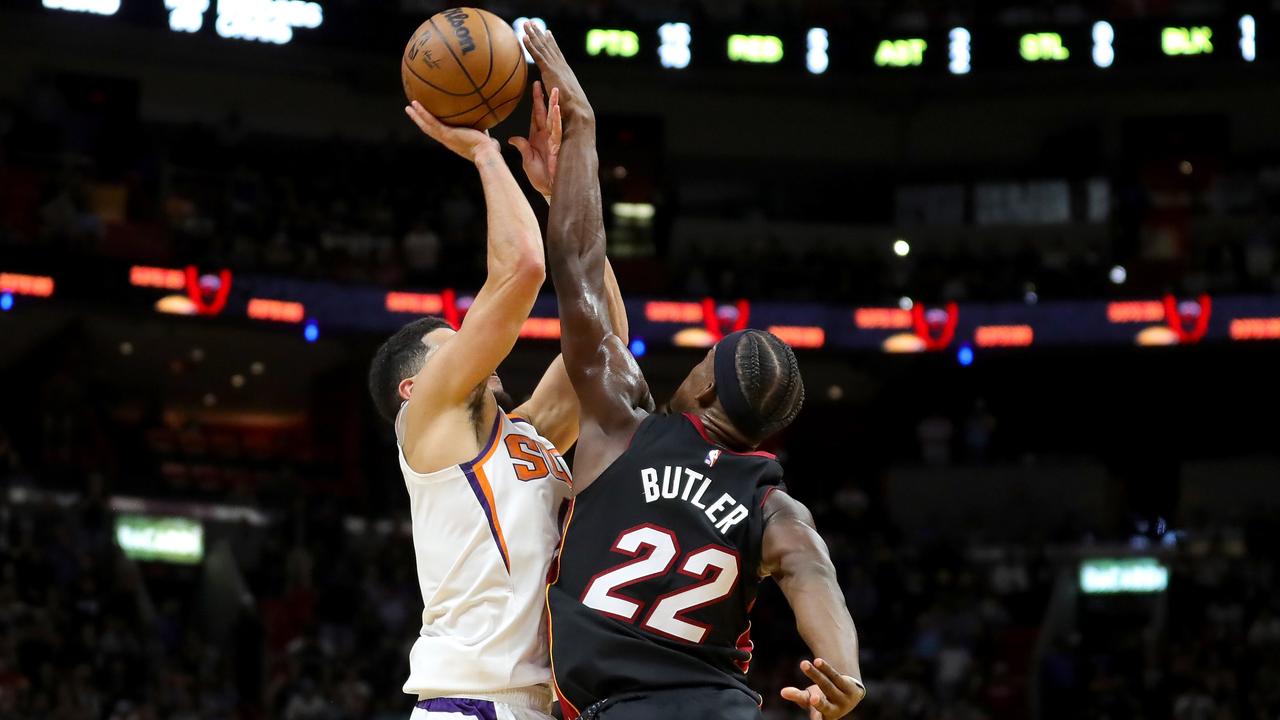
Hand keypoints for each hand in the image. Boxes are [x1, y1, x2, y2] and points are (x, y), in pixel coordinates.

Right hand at [405, 100, 499, 161]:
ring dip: (417, 116)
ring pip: (426, 125)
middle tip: (411, 112)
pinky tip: (416, 104)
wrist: (486, 154)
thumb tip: (490, 124)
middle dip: (419, 121)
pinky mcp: (446, 133)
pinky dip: (422, 113)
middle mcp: (446, 140)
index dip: (432, 127)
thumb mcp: (484, 136)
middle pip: (428, 129)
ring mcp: (445, 137)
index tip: (427, 121)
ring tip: (409, 107)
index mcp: (452, 142)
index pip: (439, 133)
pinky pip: (431, 121)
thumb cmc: (488, 149)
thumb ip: (483, 130)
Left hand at [508, 81, 561, 195]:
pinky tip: (558, 108)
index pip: (536, 114)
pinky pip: (559, 130)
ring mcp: (553, 140)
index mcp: (538, 136)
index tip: (535, 84)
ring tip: (555, 88)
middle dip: (545, 95)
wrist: (548, 190)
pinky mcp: (558, 146)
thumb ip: (521, 147)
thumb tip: (511, 139)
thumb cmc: (538, 176)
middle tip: (544, 78)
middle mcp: (547, 135)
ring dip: (554, 103)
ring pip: (554, 118)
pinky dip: (558, 119)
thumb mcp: (526, 160)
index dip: (536, 99)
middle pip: (545, 111)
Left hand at [522, 23, 593, 123]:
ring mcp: (556, 68)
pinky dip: (530, 46)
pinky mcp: (550, 71)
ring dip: (533, 35)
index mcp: (565, 72)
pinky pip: (538, 56)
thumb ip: (559, 95)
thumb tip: (557, 99)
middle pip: (548, 47)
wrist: (578, 111)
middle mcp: (561, 66)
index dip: (551, 43)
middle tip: (532, 23)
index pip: (556, 54)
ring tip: (526, 24)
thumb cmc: (573, 111)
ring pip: (542, 48)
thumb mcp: (565, 99)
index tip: (547, 33)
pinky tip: (523, 38)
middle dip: (540, 34)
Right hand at [780, 659, 865, 719]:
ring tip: (803, 664)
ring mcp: (844, 700)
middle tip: (812, 698)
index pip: (818, 718)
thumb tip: (783, 692)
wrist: (847, 692)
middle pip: (824, 705)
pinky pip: (835, 676)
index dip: (817, 718)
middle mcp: (835, 711)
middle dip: (819, 702)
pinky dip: (825, 669)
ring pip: (827, 685)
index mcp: (823, 717)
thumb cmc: (822, 698)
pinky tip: (817, 661)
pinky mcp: (851, 688)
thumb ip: (797, 696)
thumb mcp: (809, 698)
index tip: (811, 713)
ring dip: (815, 674)